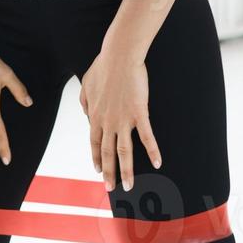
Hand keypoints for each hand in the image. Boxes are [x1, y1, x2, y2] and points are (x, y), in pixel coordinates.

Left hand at [79, 48, 161, 192]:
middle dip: (109, 172)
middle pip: (107, 152)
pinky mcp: (140, 113)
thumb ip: (84, 101)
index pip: (94, 142)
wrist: (119, 55)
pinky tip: (157, 163)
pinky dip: (153, 151)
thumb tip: (85, 113)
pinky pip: (147, 136)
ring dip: (127, 170)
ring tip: (129, 186)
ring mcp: (123, 119)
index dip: (96, 157)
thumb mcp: (87, 83)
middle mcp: (107, 121)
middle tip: (111, 188)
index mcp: (95, 114)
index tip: (98, 170)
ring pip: (125, 151)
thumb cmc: (103, 66)